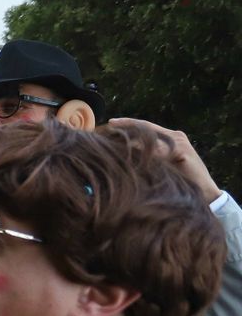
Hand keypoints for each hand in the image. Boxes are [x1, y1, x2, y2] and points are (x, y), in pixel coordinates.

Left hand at [105, 118, 221, 202]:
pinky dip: (147, 152)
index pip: (146, 127)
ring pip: (152, 137)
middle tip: (110, 124)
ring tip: (115, 139)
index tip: (111, 123)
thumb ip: (145, 158)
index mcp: (169, 138)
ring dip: (134, 139)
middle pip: (148, 127)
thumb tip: (120, 156)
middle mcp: (175, 136)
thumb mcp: (158, 168)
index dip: (129, 123)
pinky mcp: (183, 150)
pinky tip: (133, 152)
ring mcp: (180, 142)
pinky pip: (161, 149)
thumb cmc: (179, 183)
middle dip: (128, 125)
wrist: (204, 193)